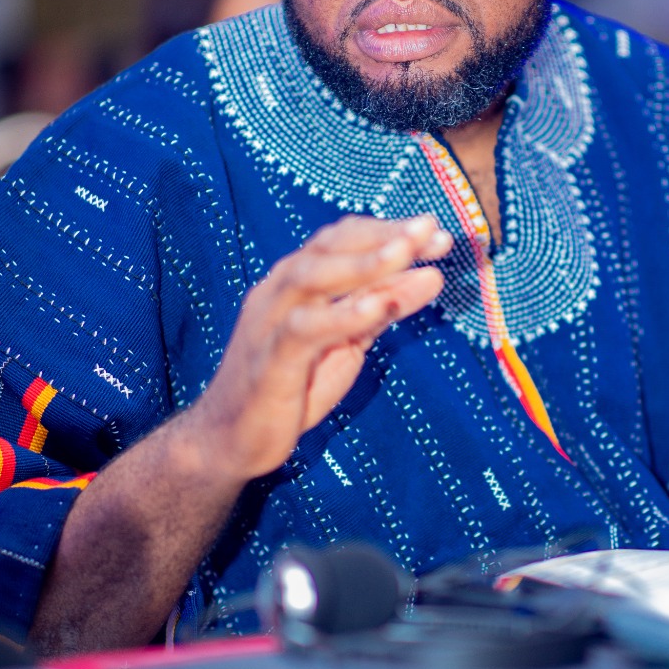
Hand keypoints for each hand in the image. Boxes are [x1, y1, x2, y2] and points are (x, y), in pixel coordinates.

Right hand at [186, 213, 451, 481]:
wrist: (229, 437)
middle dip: (384, 235)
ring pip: (312, 276)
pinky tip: (376, 308)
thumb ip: (384, 308)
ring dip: (363, 262)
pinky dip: (340, 316)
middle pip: (331, 246)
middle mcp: (281, 289)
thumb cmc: (291, 386)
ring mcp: (270, 320)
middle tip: (432, 231)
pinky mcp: (268, 359)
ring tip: (407, 252)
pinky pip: (302, 329)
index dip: (392, 231)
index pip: (346, 239)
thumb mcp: (349, 343)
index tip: (439, 234)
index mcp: (299, 281)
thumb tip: (433, 276)